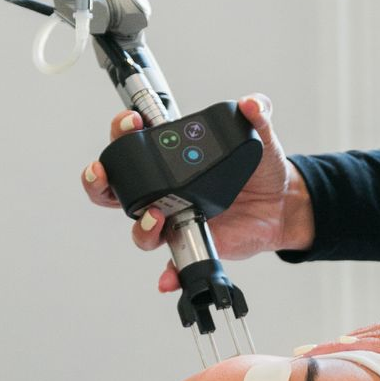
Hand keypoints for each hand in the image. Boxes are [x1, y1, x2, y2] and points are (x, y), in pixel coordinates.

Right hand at [79, 94, 306, 293]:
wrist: (281, 203)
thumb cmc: (260, 169)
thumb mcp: (260, 135)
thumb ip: (257, 113)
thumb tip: (251, 104)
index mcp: (172, 157)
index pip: (133, 140)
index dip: (122, 130)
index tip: (132, 123)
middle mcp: (164, 188)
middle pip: (114, 186)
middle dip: (99, 178)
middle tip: (103, 172)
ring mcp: (174, 218)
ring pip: (138, 226)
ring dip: (139, 224)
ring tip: (155, 217)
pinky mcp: (189, 243)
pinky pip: (172, 264)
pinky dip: (168, 273)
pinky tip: (168, 277)